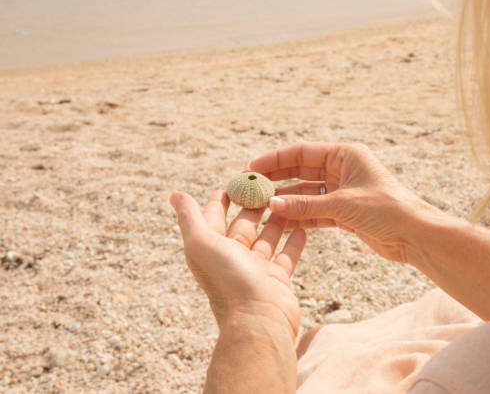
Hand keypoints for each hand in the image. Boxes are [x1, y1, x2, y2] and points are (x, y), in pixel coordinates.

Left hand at [170, 190, 305, 337]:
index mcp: (212, 249)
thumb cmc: (228, 281)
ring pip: (266, 238)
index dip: (222, 199)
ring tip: (286, 200)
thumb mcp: (202, 243)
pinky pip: (286, 256)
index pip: (215, 217)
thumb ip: (190, 218)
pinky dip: (293, 242)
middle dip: (253, 205)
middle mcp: (232, 259)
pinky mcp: (276, 280)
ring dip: (275, 220)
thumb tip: (174, 194)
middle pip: (243, 225)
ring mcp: (255, 270)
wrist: (258, 321)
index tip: (235, 180)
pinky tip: (302, 226)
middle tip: (267, 184)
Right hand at [249, 142, 445, 263]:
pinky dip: (299, 216)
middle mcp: (342, 170)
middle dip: (276, 180)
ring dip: (286, 200)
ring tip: (260, 207)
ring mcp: (342, 192)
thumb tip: (272, 204)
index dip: (275, 160)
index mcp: (345, 155)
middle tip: (250, 188)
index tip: (252, 168)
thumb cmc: (388, 210)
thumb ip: (306, 205)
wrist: (415, 236)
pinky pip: (314, 211)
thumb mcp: (343, 205)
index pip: (302, 153)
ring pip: (306, 193)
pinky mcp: (344, 213)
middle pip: (300, 171)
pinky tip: (279, 220)